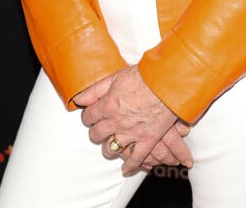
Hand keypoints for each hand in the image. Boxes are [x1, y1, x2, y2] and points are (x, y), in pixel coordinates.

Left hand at [77, 65, 192, 174]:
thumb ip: (95, 89)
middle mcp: (116, 122)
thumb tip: (78, 99)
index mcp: (107, 105)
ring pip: (111, 148)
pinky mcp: (147, 140)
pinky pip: (135, 159)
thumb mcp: (116, 77)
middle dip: (95, 132)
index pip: (88, 117)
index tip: (91, 115)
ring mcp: (131, 133)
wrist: (167, 82)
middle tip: (99, 128)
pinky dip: (130, 166)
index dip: (88, 116)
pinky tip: (125, 169)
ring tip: (110, 144)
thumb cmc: (143, 75)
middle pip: (96, 134)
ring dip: (108, 148)